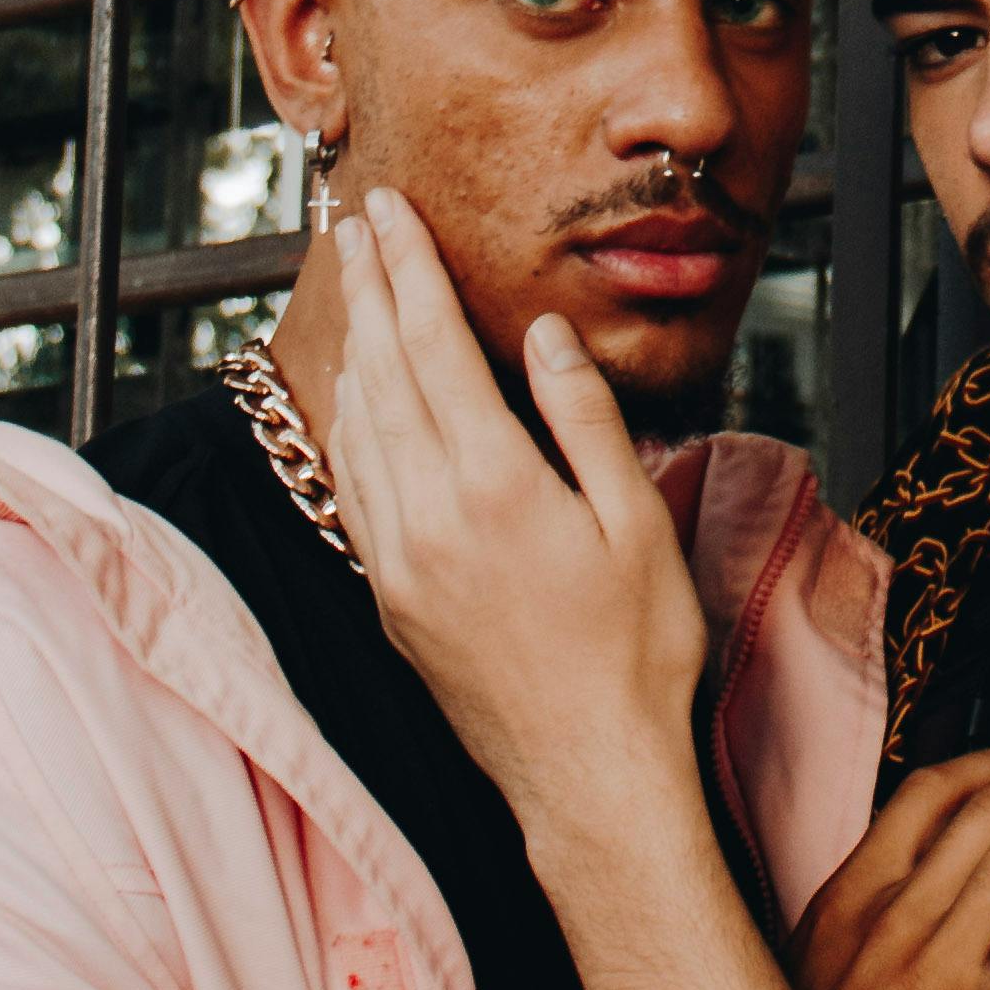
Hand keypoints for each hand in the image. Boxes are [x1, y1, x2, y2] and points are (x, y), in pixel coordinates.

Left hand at [321, 188, 706, 819]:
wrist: (588, 777)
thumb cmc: (637, 655)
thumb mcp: (638, 524)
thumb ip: (585, 419)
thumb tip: (544, 333)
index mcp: (494, 484)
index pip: (434, 346)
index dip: (409, 270)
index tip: (391, 212)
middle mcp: (427, 515)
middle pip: (383, 371)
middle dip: (369, 289)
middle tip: (354, 223)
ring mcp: (398, 560)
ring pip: (358, 425)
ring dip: (354, 347)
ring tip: (354, 290)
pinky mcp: (390, 598)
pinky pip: (353, 487)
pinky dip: (351, 422)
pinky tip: (359, 398)